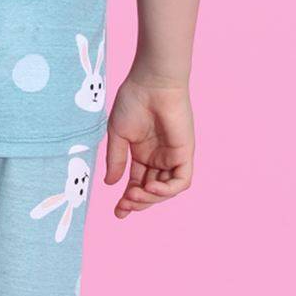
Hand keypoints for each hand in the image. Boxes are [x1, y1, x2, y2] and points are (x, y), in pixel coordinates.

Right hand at [104, 71, 194, 218]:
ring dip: (150, 199)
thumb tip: (110, 184)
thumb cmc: (133, 102)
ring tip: (134, 196)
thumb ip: (116, 161)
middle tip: (124, 206)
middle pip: (151, 191)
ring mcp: (172, 157)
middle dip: (137, 203)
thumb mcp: (118, 136)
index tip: (118, 212)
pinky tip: (150, 187)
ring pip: (166, 191)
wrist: (151, 83)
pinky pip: (180, 181)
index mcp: (142, 154)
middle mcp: (158, 158)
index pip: (137, 184)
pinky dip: (167, 191)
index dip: (128, 200)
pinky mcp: (184, 154)